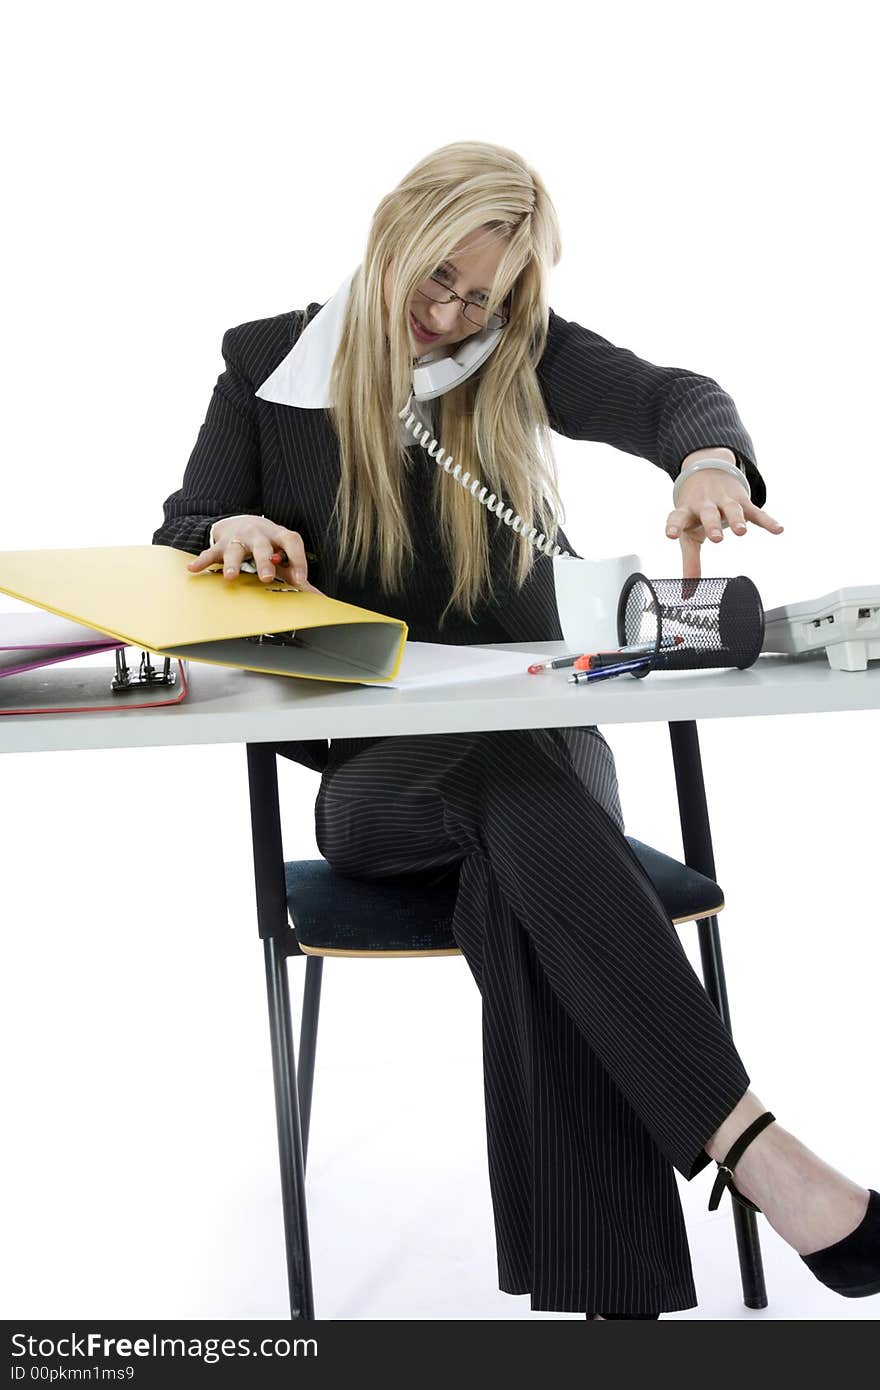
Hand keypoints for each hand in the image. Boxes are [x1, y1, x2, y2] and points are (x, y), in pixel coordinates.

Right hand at [186, 516, 322, 591]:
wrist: (241, 522)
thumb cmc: (267, 542)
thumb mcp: (283, 553)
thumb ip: (297, 573)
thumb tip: (319, 598)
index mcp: (278, 535)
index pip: (292, 541)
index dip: (298, 559)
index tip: (301, 579)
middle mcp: (258, 534)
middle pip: (263, 545)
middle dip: (264, 561)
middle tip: (266, 577)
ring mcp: (238, 539)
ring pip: (235, 549)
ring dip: (232, 563)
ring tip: (230, 577)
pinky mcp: (220, 544)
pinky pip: (210, 553)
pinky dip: (202, 561)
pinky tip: (193, 569)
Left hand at [666, 469, 783, 579]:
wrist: (706, 471)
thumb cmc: (694, 511)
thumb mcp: (689, 533)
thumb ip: (689, 563)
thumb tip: (687, 595)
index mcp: (687, 512)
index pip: (677, 517)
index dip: (674, 525)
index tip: (671, 535)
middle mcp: (705, 504)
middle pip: (708, 513)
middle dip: (713, 525)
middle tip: (716, 539)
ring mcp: (724, 501)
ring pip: (732, 509)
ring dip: (737, 519)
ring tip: (741, 532)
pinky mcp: (742, 501)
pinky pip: (756, 511)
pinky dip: (767, 521)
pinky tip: (778, 529)